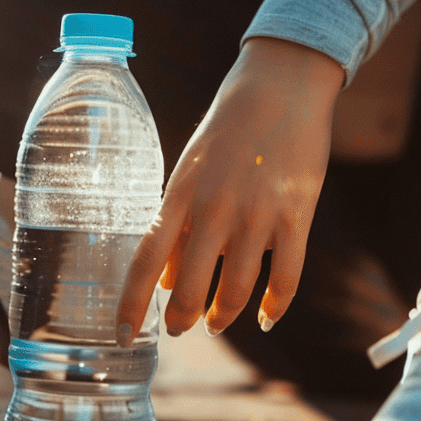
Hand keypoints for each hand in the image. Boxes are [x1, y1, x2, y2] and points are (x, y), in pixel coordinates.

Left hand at [116, 37, 343, 344]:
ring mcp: (258, 213)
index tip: (123, 334)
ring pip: (237, 289)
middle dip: (182, 319)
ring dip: (224, 316)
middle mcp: (215, 207)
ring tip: (217, 324)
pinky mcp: (297, 215)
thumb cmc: (229, 129)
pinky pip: (286, 277)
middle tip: (180, 330)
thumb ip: (176, 221)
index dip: (133, 303)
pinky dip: (275, 306)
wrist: (281, 86)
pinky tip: (267, 318)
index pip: (147, 259)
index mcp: (181, 193)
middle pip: (191, 286)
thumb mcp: (191, 169)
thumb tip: (165, 279)